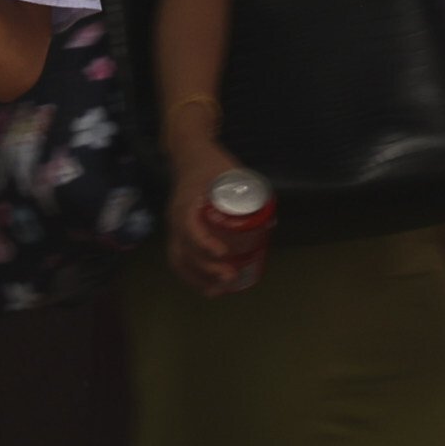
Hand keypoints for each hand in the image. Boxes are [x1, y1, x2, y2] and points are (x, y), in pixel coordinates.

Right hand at [165, 148, 269, 296]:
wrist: (189, 154)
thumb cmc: (212, 163)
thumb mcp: (232, 171)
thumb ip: (249, 191)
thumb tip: (270, 219)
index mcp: (188, 202)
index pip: (189, 227)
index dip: (204, 243)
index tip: (223, 254)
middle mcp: (176, 218)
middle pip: (182, 250)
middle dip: (204, 269)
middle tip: (230, 277)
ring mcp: (174, 226)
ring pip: (177, 259)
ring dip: (196, 278)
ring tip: (218, 291)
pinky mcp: (177, 232)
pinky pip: (178, 257)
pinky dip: (190, 274)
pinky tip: (207, 285)